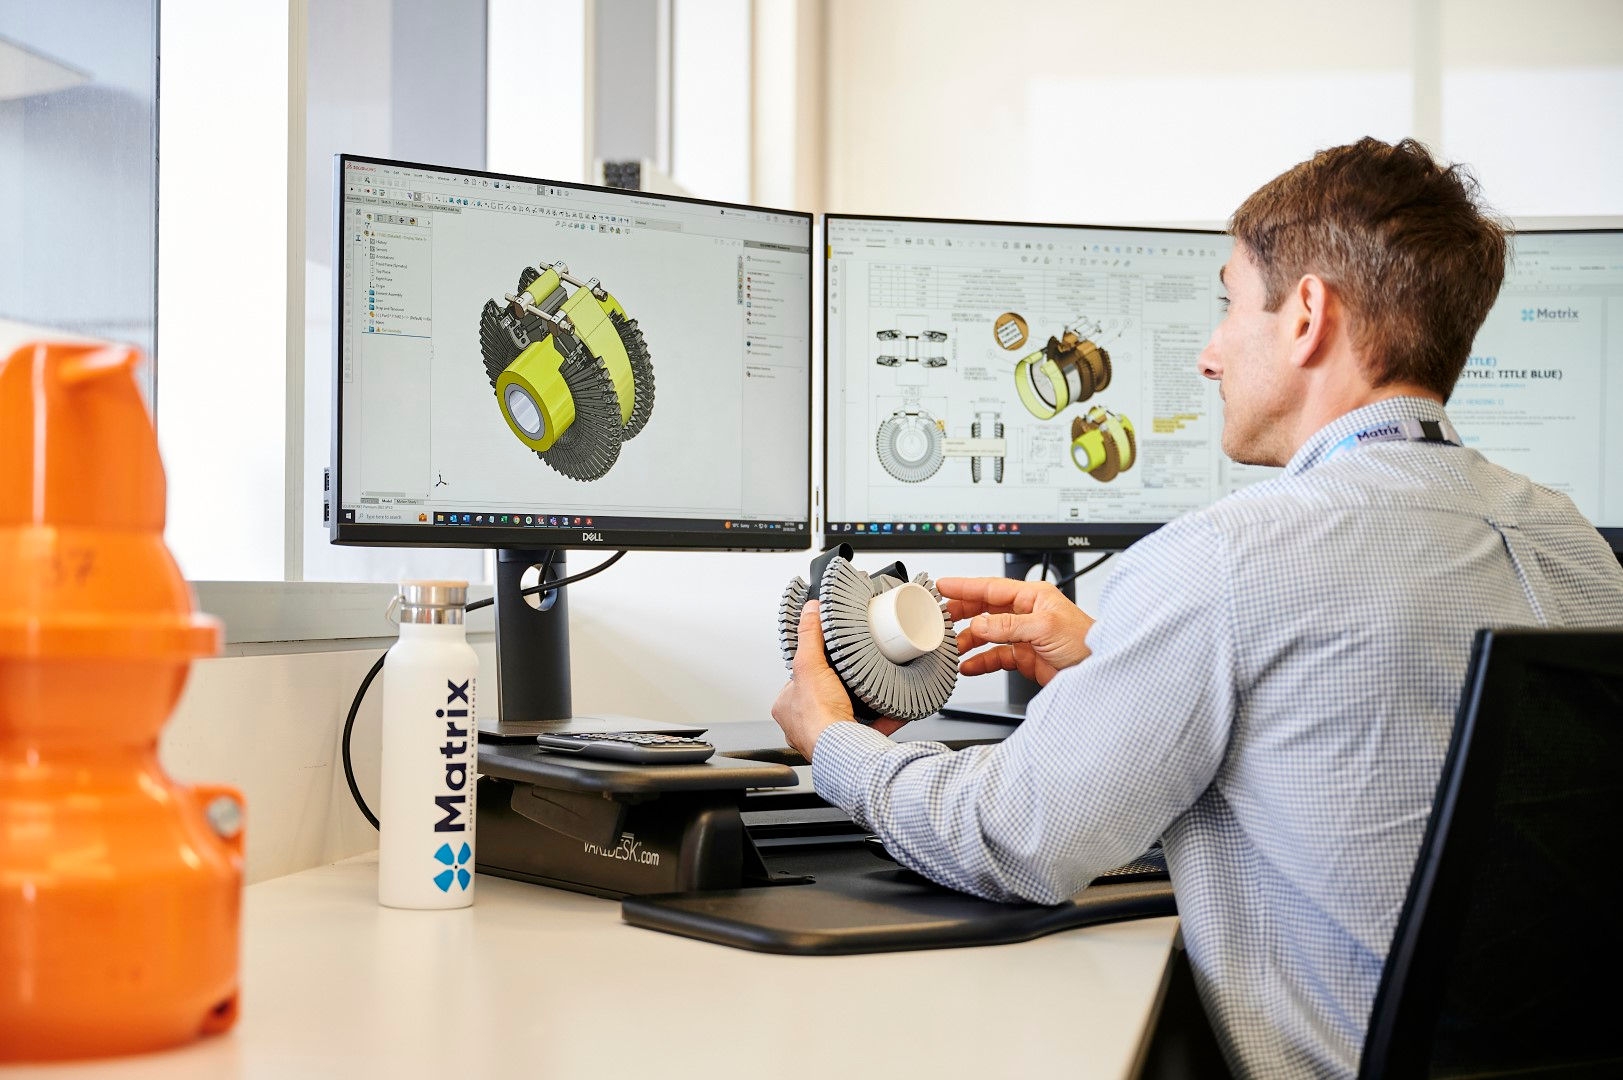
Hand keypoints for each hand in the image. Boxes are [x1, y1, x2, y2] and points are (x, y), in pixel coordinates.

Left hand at [771, 600, 907, 759]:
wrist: (843, 750)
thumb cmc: (819, 718)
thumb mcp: (809, 665)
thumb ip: (810, 636)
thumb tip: (809, 611)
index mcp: (787, 708)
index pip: (798, 680)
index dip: (813, 666)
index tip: (828, 658)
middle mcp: (803, 726)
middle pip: (822, 697)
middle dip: (838, 686)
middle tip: (853, 674)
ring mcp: (827, 737)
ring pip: (844, 714)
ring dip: (858, 704)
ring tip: (870, 688)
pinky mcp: (851, 744)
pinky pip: (869, 728)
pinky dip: (882, 718)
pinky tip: (892, 707)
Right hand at [934, 576, 1094, 686]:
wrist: (1099, 669)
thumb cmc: (1084, 641)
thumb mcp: (1044, 627)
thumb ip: (1009, 625)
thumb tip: (980, 624)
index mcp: (1032, 596)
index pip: (991, 588)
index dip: (965, 587)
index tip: (943, 586)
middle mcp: (1026, 613)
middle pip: (985, 609)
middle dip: (962, 614)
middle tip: (941, 618)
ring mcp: (1024, 636)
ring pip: (988, 634)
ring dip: (970, 641)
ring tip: (954, 647)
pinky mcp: (1025, 657)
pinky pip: (996, 656)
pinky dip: (981, 662)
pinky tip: (970, 666)